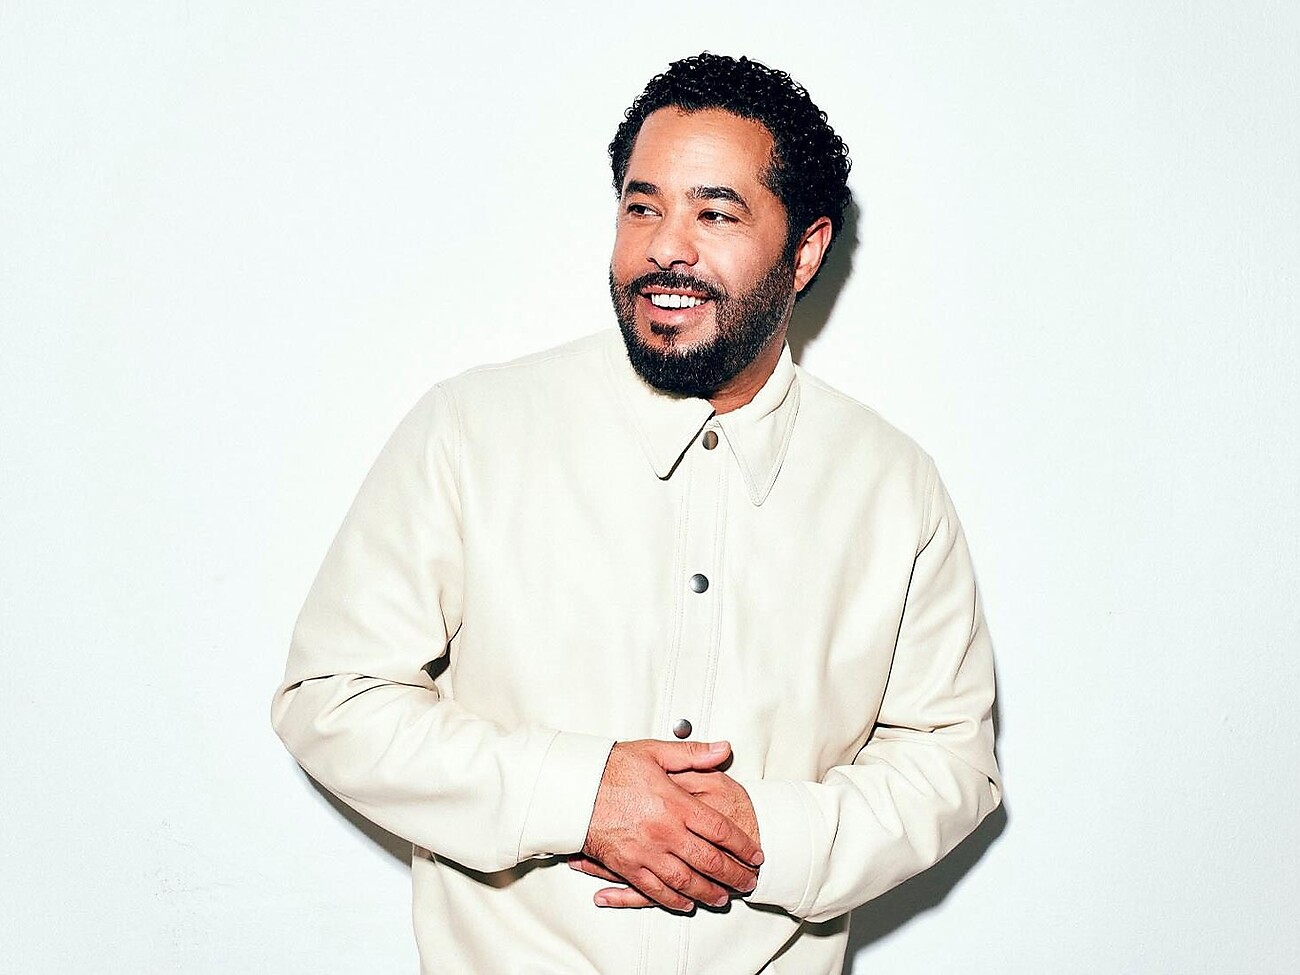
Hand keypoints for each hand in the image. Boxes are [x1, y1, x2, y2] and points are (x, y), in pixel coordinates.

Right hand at [580, 739, 763, 911]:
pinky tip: (686, 902)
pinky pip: (655, 890)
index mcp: (675, 804)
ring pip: (686, 881)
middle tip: (748, 882)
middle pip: (709, 861)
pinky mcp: (627, 865)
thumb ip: (693, 754)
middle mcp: (665, 832)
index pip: (720, 830)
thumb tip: (723, 750)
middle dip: (734, 875)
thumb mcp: (654, 752)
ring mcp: (646, 853)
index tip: (755, 854)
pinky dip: (674, 900)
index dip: (742, 845)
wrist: (573, 788)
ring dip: (708, 892)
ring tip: (723, 898)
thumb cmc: (611, 769)